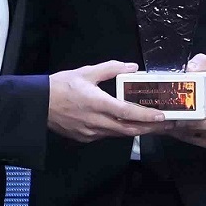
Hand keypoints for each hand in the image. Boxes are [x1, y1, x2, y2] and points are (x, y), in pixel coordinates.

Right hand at [48, 61, 169, 142]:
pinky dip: (121, 131)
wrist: (37, 105)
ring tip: (154, 125)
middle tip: (168, 125)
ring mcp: (91, 132)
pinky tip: (129, 125)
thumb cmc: (61, 86)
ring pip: (120, 134)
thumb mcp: (87, 72)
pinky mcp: (86, 138)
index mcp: (97, 103)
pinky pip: (108, 135)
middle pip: (129, 129)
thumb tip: (132, 67)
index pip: (127, 112)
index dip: (146, 115)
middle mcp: (96, 121)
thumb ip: (111, 68)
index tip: (163, 116)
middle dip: (150, 128)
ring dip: (138, 130)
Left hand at [166, 54, 205, 148]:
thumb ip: (202, 65)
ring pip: (200, 138)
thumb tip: (190, 68)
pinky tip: (178, 130)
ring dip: (183, 133)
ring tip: (169, 125)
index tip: (177, 118)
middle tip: (167, 122)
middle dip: (184, 127)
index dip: (193, 122)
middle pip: (203, 130)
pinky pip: (201, 142)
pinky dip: (188, 137)